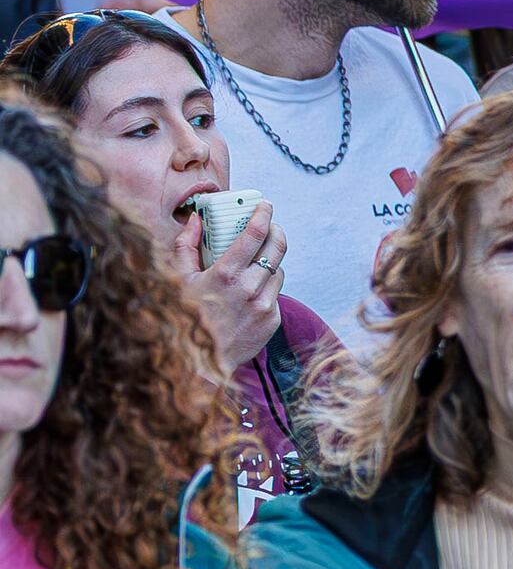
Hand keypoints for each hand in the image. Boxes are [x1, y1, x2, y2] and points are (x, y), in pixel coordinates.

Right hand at [183, 204, 284, 374]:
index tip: (265, 205)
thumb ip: (185, 247)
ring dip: (269, 261)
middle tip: (270, 226)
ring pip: (278, 270)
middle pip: (277, 247)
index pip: (254, 234)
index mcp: (225, 275)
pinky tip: (249, 292)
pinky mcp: (273, 319)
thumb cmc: (185, 318)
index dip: (263, 214)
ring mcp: (264, 305)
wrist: (199, 363)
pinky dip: (265, 287)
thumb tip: (194, 220)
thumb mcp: (179, 281)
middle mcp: (249, 289)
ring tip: (253, 263)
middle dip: (275, 231)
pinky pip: (275, 293)